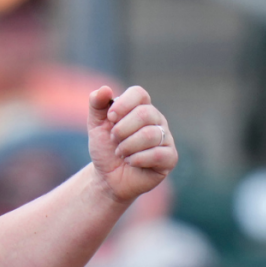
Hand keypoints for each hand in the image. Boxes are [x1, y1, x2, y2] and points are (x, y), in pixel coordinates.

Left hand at [87, 85, 177, 202]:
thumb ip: (97, 105)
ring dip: (127, 146)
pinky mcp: (169, 157)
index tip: (110, 118)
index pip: (138, 93)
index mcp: (140, 108)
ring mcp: (166, 138)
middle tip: (114, 140)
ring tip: (120, 153)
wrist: (108, 177)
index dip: (123, 104)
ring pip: (150, 134)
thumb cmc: (105, 149)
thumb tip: (104, 89)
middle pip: (145, 113)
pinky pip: (157, 154)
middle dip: (121, 129)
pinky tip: (131, 162)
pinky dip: (137, 159)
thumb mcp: (96, 126)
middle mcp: (156, 120)